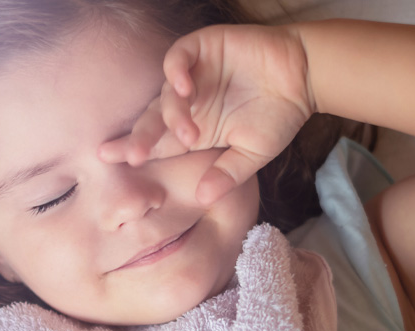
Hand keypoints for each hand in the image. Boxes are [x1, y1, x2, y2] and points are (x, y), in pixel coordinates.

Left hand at [98, 24, 313, 204]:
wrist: (304, 77)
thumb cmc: (279, 116)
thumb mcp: (253, 153)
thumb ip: (227, 174)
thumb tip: (204, 198)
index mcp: (195, 129)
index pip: (157, 143)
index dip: (133, 150)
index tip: (110, 161)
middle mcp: (188, 102)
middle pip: (152, 120)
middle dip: (139, 138)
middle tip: (131, 156)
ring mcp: (194, 74)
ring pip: (165, 93)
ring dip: (172, 114)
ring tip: (187, 133)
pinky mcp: (202, 47)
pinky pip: (178, 57)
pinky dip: (176, 71)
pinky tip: (183, 87)